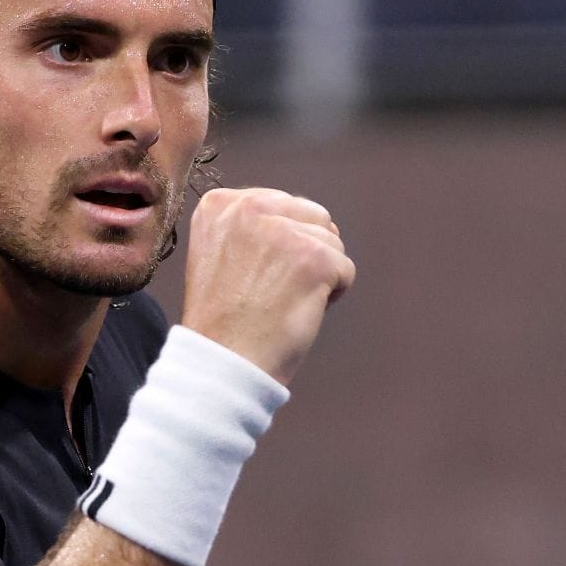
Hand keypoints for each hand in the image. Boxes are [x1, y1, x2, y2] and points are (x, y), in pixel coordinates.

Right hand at [179, 187, 356, 385]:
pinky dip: (332, 295)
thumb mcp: (219, 253)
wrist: (224, 361)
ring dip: (319, 275)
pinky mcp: (314, 258)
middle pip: (311, 217)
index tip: (254, 275)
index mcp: (220, 204)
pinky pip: (346, 270)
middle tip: (272, 290)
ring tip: (282, 301)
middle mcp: (249, 208)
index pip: (280, 204)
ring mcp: (284, 231)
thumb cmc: (224, 320)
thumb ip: (253, 227)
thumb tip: (317, 221)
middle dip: (305, 254)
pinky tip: (299, 310)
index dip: (280, 245)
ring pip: (331, 243)